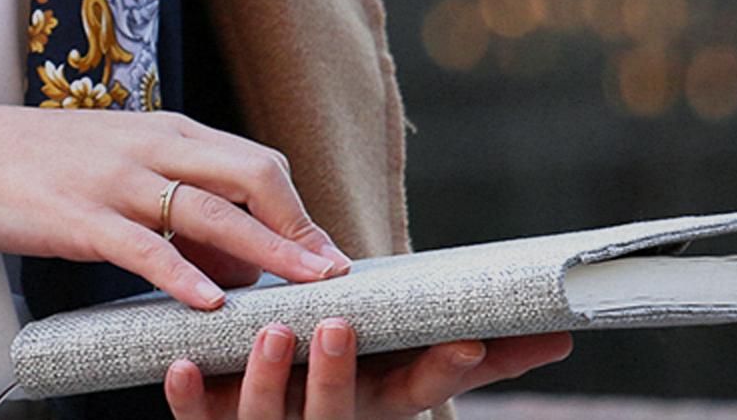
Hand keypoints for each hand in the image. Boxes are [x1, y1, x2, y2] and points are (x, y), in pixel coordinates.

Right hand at [0, 102, 351, 306]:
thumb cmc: (36, 166)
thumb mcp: (118, 170)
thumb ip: (175, 207)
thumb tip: (232, 263)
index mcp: (166, 132)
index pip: (256, 164)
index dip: (298, 211)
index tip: (330, 255)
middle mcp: (152, 146)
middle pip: (253, 175)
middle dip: (301, 225)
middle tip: (335, 274)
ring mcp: (116, 180)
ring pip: (211, 210)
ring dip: (268, 250)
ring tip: (308, 287)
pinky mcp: (78, 215)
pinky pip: (142, 247)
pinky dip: (182, 274)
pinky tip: (210, 304)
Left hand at [164, 320, 573, 419]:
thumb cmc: (342, 381)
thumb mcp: (398, 368)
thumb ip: (467, 354)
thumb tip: (562, 334)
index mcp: (372, 408)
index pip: (415, 395)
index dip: (444, 374)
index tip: (467, 342)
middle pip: (335, 412)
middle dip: (339, 374)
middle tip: (341, 326)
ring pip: (264, 418)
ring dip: (266, 377)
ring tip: (270, 332)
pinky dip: (184, 394)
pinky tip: (174, 366)